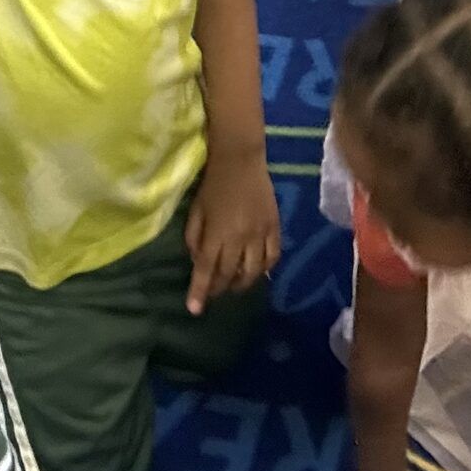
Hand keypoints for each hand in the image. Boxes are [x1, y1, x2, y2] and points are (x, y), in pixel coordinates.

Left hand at [184, 150, 279, 313]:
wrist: (240, 160)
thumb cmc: (213, 184)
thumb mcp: (196, 211)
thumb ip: (194, 238)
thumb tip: (199, 261)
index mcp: (217, 233)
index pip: (207, 270)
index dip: (199, 292)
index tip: (194, 310)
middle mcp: (240, 238)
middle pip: (230, 274)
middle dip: (219, 289)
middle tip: (213, 293)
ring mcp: (260, 233)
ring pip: (254, 271)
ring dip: (242, 283)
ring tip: (234, 285)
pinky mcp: (275, 227)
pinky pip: (273, 257)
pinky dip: (265, 269)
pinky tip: (256, 270)